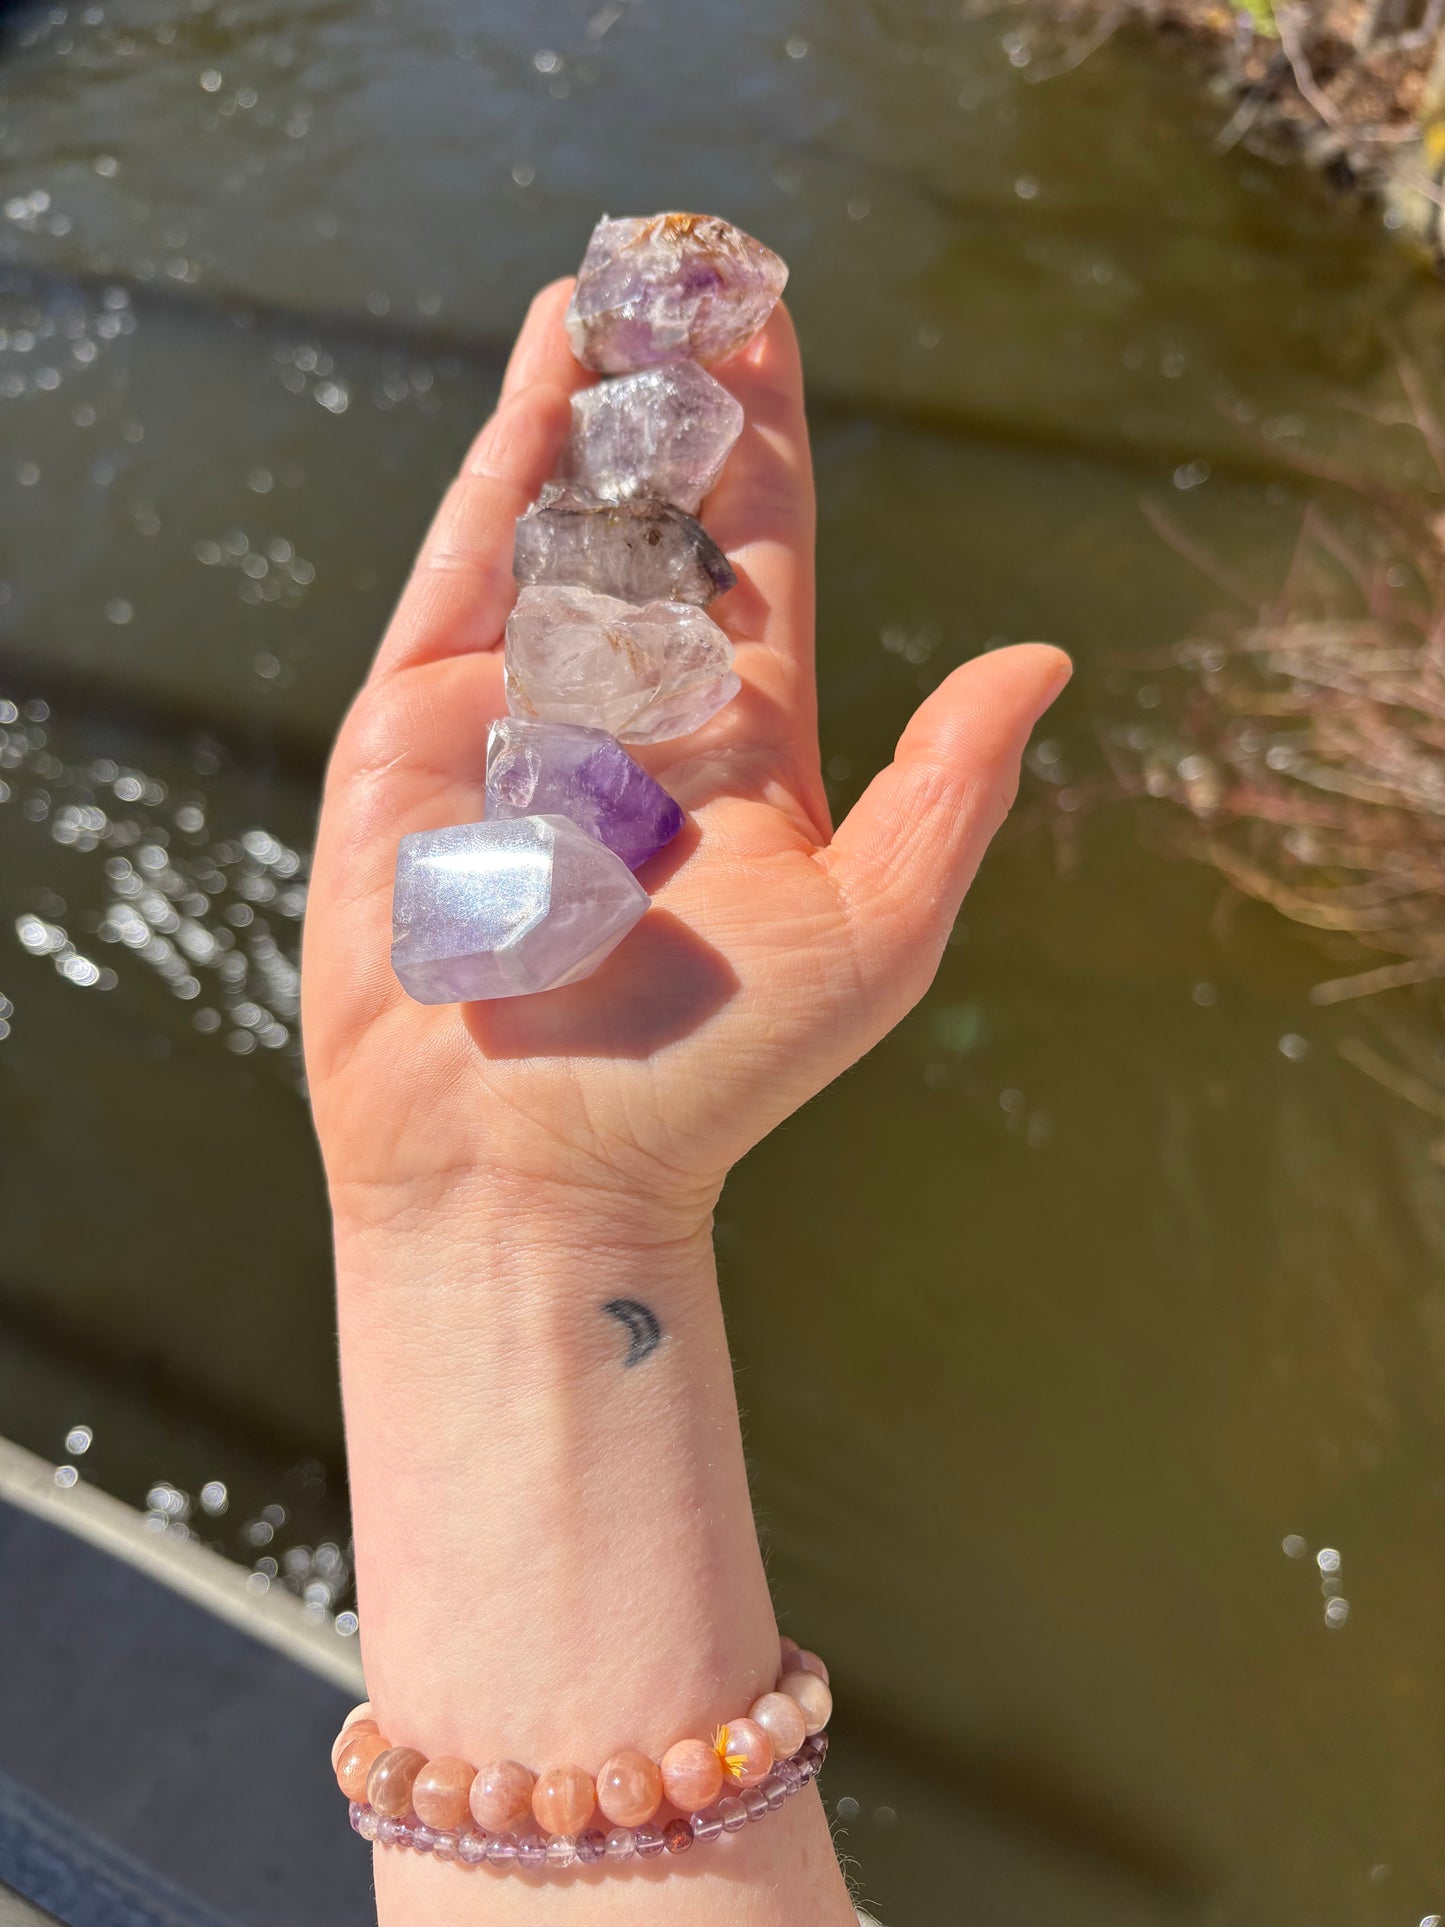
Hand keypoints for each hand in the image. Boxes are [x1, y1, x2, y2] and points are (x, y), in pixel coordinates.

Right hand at [302, 280, 1068, 1237]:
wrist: (535, 1164)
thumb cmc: (713, 1069)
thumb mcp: (871, 930)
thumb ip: (951, 790)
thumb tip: (1043, 658)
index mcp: (744, 737)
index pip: (760, 546)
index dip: (768, 426)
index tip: (771, 307)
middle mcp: (633, 703)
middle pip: (659, 506)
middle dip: (677, 384)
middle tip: (692, 256)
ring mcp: (521, 705)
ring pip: (560, 513)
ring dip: (589, 394)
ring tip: (617, 276)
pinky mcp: (417, 727)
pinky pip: (464, 571)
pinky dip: (501, 466)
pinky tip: (540, 371)